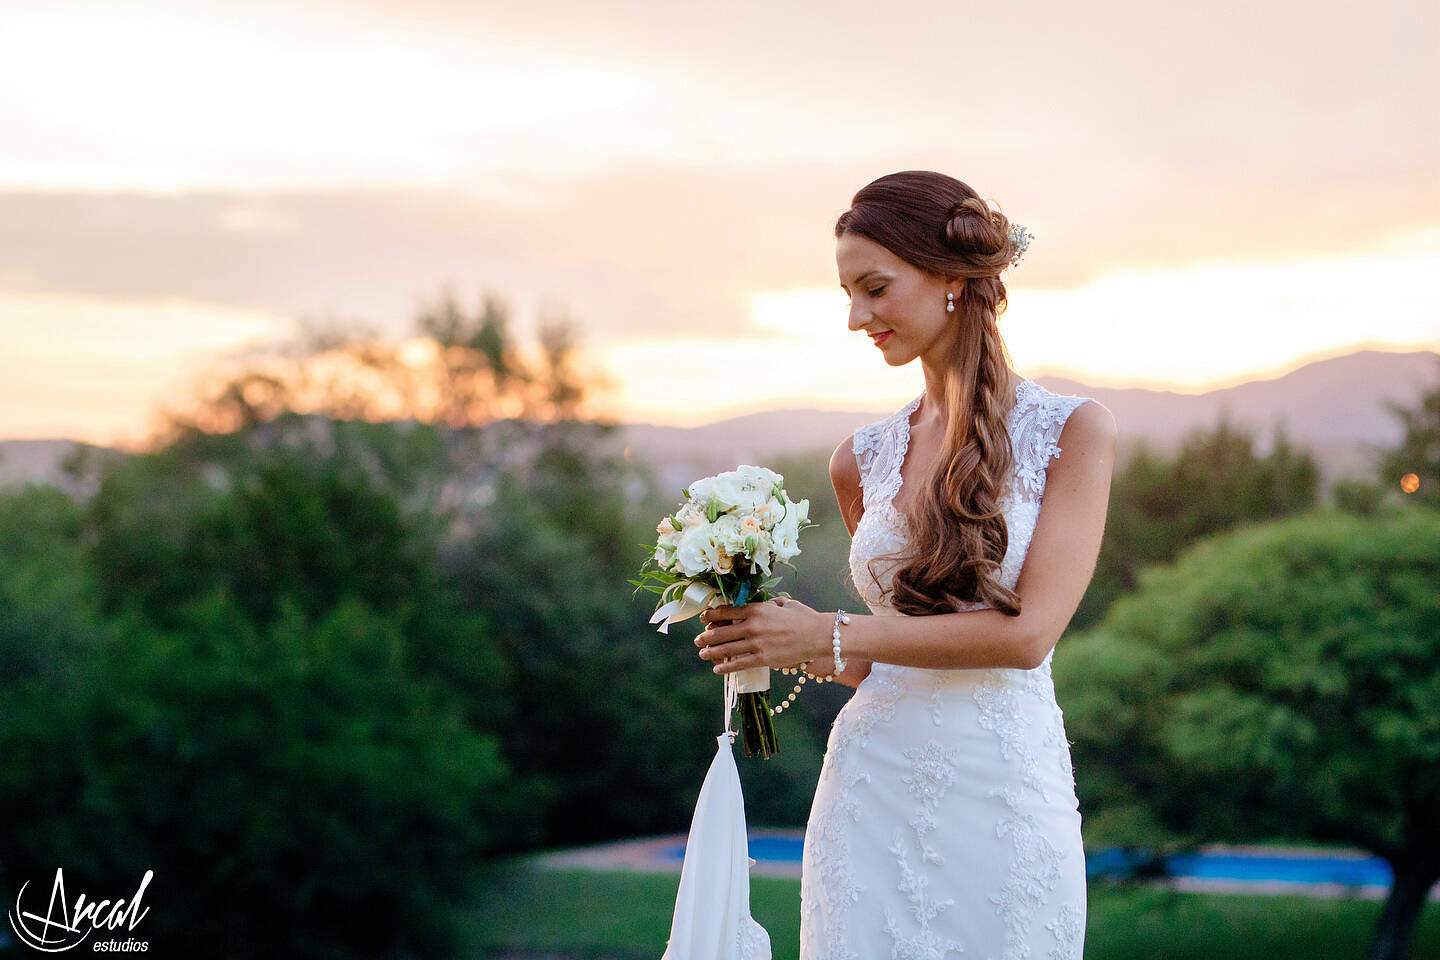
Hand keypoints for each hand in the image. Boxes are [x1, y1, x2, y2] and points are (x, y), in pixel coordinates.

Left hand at [695, 597, 829, 674]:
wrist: (817, 635)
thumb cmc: (803, 617)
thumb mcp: (783, 603)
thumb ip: (768, 604)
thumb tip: (759, 606)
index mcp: (757, 609)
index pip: (727, 612)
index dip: (711, 616)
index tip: (703, 619)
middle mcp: (753, 625)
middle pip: (722, 632)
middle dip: (706, 637)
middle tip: (698, 640)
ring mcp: (757, 643)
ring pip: (726, 649)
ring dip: (711, 652)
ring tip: (702, 654)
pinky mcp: (763, 659)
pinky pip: (739, 663)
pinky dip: (726, 666)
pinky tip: (717, 668)